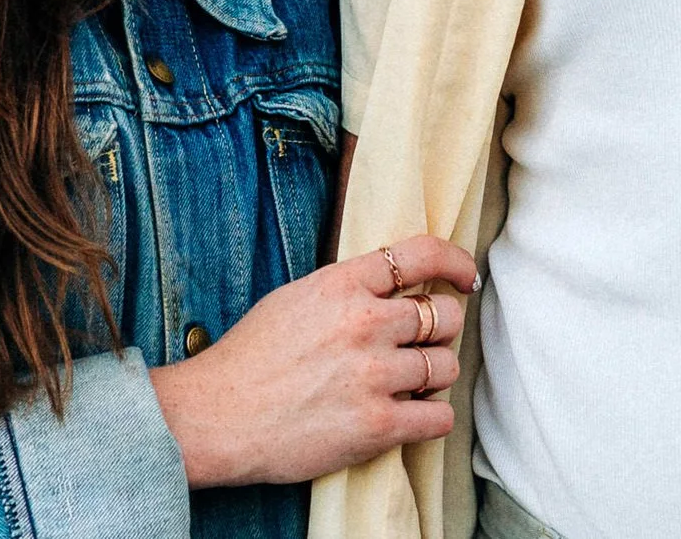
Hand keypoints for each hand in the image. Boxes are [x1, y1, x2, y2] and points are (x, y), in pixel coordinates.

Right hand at [148, 233, 477, 487]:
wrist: (215, 418)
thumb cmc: (250, 360)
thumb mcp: (297, 298)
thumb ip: (348, 288)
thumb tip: (393, 283)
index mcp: (343, 284)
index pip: (421, 254)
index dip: (455, 261)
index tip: (466, 277)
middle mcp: (364, 324)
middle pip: (444, 315)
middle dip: (439, 330)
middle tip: (420, 345)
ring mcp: (373, 376)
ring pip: (446, 366)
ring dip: (433, 376)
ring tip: (406, 384)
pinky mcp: (377, 426)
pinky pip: (439, 418)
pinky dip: (432, 417)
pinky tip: (411, 415)